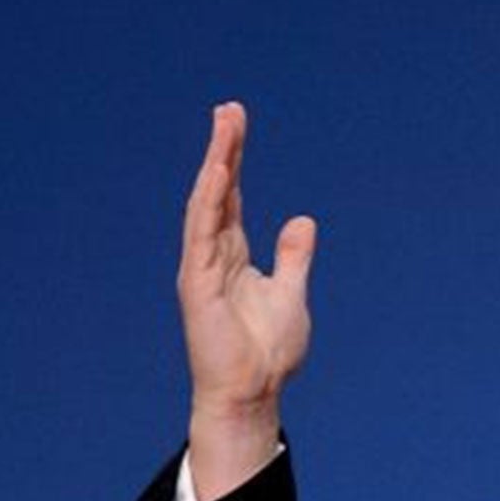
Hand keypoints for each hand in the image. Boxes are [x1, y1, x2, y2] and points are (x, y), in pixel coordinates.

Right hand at [177, 101, 315, 500]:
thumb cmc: (268, 351)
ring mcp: (202, 266)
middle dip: (223, 150)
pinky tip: (217, 173)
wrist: (254, 391)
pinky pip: (202, 234)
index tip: (237, 122)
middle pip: (217, 191)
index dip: (234, 160)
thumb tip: (302, 221)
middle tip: (229, 109)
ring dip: (215, 164)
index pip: (231, 196)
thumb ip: (293, 256)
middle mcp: (213, 254)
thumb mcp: (291, 292)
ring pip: (207, 204)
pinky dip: (209, 202)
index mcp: (233, 254)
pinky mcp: (197, 283)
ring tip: (224, 126)